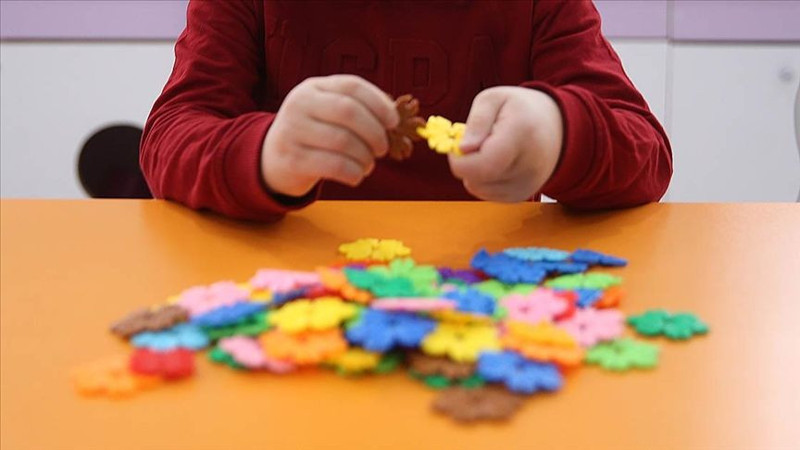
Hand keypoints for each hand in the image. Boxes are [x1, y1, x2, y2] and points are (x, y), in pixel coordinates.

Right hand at [261, 75, 398, 196]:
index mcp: (313, 87)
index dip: (379, 103)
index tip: (393, 122)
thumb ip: (356, 108)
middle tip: (382, 148)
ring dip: (365, 157)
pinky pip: (334, 166)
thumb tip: (393, 117)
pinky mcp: (292, 159)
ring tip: (368, 164)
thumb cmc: (313, 134)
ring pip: (343, 142)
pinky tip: (356, 176)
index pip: (352, 86)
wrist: (271, 158)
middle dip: (375, 133)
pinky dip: (354, 173)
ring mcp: (292, 130)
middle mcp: (300, 104)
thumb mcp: (327, 112)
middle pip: (349, 112)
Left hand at [449, 87, 563, 201]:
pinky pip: (487, 194)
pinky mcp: (522, 195)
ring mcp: (527, 184)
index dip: (459, 160)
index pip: (481, 165)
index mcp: (521, 135)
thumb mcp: (494, 99)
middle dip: (466, 163)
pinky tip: (496, 163)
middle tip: (475, 143)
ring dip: (474, 172)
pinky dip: (484, 180)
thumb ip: (476, 121)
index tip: (457, 145)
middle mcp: (528, 165)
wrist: (557, 128)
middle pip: (476, 179)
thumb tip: (463, 149)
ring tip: (490, 151)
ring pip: (479, 189)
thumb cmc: (521, 109)